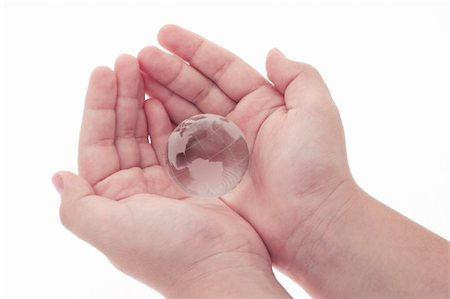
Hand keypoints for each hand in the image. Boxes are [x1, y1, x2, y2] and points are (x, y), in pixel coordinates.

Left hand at [53, 55, 289, 297]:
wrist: (225, 269)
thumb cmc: (168, 252)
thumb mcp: (111, 231)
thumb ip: (78, 206)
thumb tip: (58, 176)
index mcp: (110, 199)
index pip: (97, 142)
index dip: (98, 106)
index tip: (103, 70)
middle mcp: (133, 189)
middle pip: (121, 133)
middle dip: (121, 96)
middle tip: (126, 59)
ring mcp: (162, 183)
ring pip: (148, 134)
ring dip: (143, 102)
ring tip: (144, 70)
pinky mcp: (190, 180)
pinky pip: (175, 142)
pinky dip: (169, 120)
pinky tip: (163, 99)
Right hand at [138, 25, 355, 269]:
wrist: (310, 222)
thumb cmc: (316, 166)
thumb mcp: (316, 110)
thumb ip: (297, 75)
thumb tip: (272, 51)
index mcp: (263, 102)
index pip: (222, 67)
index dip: (194, 49)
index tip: (163, 33)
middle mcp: (240, 121)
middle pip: (198, 87)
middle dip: (169, 69)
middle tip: (138, 55)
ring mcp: (223, 147)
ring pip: (185, 112)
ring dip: (160, 92)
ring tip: (133, 74)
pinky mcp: (210, 173)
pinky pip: (181, 144)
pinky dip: (162, 127)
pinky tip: (144, 110)